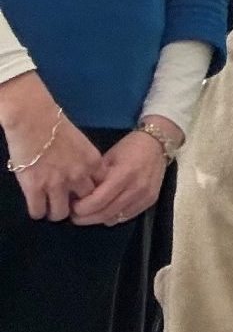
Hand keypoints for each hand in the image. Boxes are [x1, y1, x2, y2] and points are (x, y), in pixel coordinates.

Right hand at [4, 75, 105, 220]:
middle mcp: (79, 176)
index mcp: (93, 163)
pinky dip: (37, 212)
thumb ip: (85, 161)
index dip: (92, 194)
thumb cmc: (54, 125)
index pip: (102, 188)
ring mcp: (57, 183)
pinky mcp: (35, 188)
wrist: (32, 118)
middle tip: (67, 205)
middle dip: (77, 207)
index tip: (85, 196)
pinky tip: (36, 207)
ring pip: (61, 213)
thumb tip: (84, 176)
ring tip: (50, 209)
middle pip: (84, 204)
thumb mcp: (81, 144)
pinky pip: (38, 211)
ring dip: (55, 213)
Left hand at [70, 128, 171, 225]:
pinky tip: (106, 210)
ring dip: (98, 219)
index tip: (71, 207)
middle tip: (74, 216)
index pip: (98, 201)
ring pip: (115, 218)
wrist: (158, 145)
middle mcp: (136, 188)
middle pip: (105, 213)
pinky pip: (126, 216)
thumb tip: (77, 196)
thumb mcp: (108, 158)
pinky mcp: (150, 201)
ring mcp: (145, 196)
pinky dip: (113, 216)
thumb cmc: (128, 148)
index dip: (81, 208)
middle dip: (86, 218)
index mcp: (124, 174)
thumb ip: (95, 178)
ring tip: (88, 213)